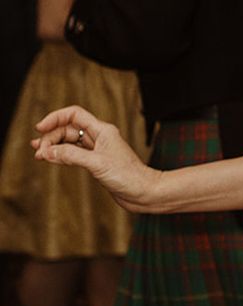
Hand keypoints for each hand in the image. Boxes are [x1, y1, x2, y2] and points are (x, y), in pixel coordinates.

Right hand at [33, 105, 158, 211]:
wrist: (141, 191)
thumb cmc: (127, 175)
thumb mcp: (97, 163)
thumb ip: (72, 155)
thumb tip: (48, 151)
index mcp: (102, 130)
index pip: (75, 115)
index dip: (55, 118)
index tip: (39, 128)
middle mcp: (99, 137)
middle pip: (69, 129)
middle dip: (51, 136)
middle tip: (38, 151)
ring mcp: (96, 149)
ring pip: (70, 142)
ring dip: (53, 146)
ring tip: (38, 154)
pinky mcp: (95, 162)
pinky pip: (73, 154)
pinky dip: (60, 155)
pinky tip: (50, 158)